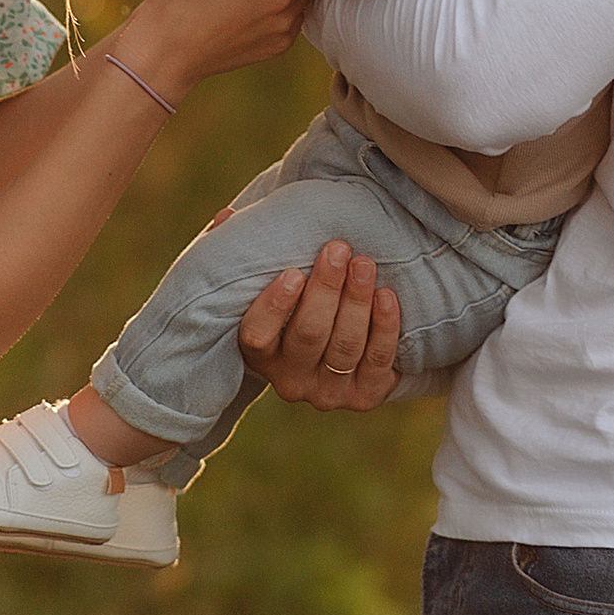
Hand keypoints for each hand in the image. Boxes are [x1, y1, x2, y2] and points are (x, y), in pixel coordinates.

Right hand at [237, 242, 401, 410]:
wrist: (335, 356)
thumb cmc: (289, 304)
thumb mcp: (257, 283)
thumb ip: (237, 252)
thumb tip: (227, 218)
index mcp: (258, 355)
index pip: (257, 336)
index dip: (274, 307)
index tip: (292, 272)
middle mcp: (290, 380)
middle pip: (308, 335)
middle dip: (326, 290)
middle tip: (339, 249)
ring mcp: (327, 392)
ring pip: (345, 346)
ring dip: (358, 302)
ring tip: (365, 263)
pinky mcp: (365, 396)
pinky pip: (377, 362)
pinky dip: (384, 328)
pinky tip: (386, 296)